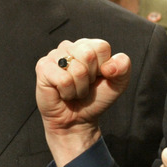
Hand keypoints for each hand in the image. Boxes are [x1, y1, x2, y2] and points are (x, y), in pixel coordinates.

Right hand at [35, 39, 130, 166]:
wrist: (77, 121)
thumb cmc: (95, 99)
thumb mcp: (117, 84)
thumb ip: (123, 68)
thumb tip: (109, 65)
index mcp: (88, 45)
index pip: (101, 46)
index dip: (103, 67)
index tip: (98, 77)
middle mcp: (70, 46)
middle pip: (88, 54)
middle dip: (90, 78)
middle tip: (84, 85)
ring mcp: (54, 55)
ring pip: (77, 69)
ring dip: (79, 88)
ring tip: (74, 90)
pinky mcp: (43, 67)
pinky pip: (63, 80)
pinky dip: (68, 92)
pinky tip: (63, 93)